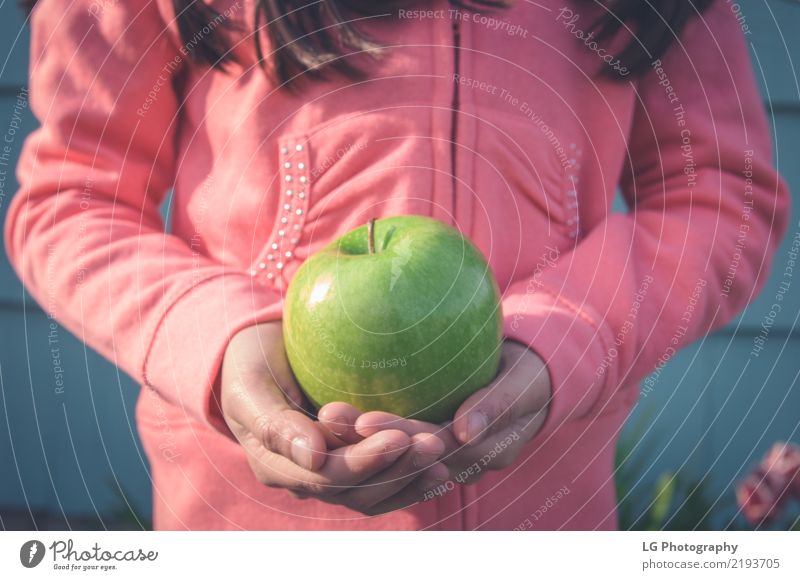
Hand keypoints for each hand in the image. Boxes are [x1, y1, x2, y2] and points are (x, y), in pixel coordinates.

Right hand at [220, 322, 448, 514]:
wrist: (255, 357)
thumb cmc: (249, 364)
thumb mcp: (250, 387)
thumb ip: (274, 424)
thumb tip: (312, 457)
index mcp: (276, 464)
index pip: (326, 477)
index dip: (363, 462)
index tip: (397, 436)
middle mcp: (304, 478)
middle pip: (356, 490)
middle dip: (397, 468)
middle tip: (433, 442)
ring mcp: (327, 475)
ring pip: (373, 492)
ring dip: (410, 475)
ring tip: (442, 453)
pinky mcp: (348, 463)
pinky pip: (382, 483)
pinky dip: (411, 478)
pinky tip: (442, 468)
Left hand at [320, 340, 550, 488]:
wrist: (531, 380)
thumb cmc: (530, 376)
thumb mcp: (521, 384)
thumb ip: (496, 405)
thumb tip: (464, 430)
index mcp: (483, 454)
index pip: (433, 448)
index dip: (396, 438)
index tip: (362, 421)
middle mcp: (458, 463)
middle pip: (405, 456)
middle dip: (365, 440)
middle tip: (329, 415)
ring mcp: (443, 456)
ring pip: (395, 454)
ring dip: (358, 438)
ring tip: (324, 415)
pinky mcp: (429, 443)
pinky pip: (395, 443)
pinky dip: (366, 432)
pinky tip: (332, 412)